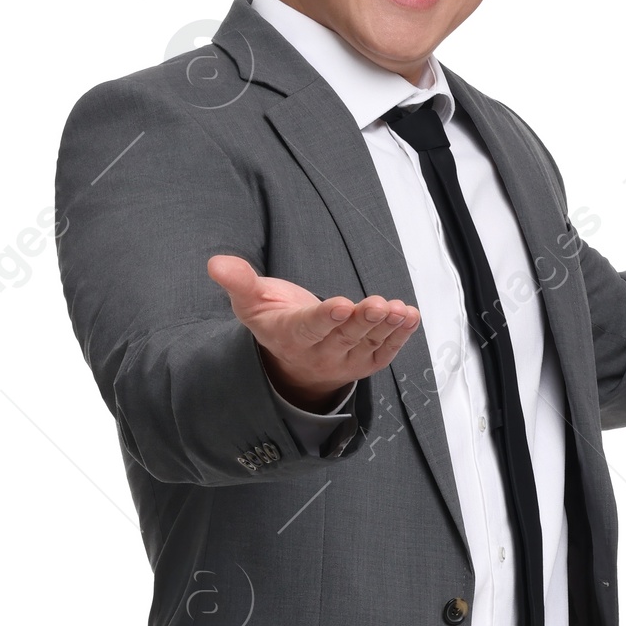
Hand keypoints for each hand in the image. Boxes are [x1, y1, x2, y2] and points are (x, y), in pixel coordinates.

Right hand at [207, 254, 420, 405]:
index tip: (342, 304)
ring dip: (386, 327)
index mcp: (291, 337)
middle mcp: (320, 353)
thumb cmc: (275, 319)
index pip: (310, 328)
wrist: (295, 360)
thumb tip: (215, 264)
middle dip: (363, 321)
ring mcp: (346, 361)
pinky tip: (410, 317)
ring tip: (400, 310)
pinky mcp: (366, 361)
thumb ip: (239, 282)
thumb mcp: (251, 301)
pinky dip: (400, 336)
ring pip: (368, 343)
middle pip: (345, 337)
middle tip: (379, 305)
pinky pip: (385, 351)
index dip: (327, 319)